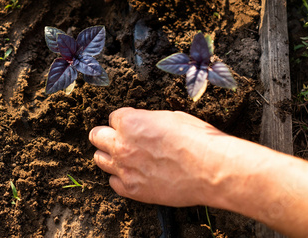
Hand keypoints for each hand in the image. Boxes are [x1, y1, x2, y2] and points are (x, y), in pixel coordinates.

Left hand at [89, 107, 231, 206]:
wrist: (211, 170)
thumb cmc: (197, 140)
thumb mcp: (170, 117)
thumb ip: (147, 121)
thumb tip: (143, 124)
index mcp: (129, 123)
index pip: (113, 117)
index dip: (124, 120)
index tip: (132, 124)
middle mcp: (121, 145)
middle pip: (96, 136)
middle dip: (106, 135)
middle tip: (117, 138)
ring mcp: (124, 169)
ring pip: (100, 159)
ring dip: (109, 155)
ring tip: (123, 156)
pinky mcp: (132, 190)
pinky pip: (113, 182)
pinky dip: (120, 178)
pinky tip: (132, 174)